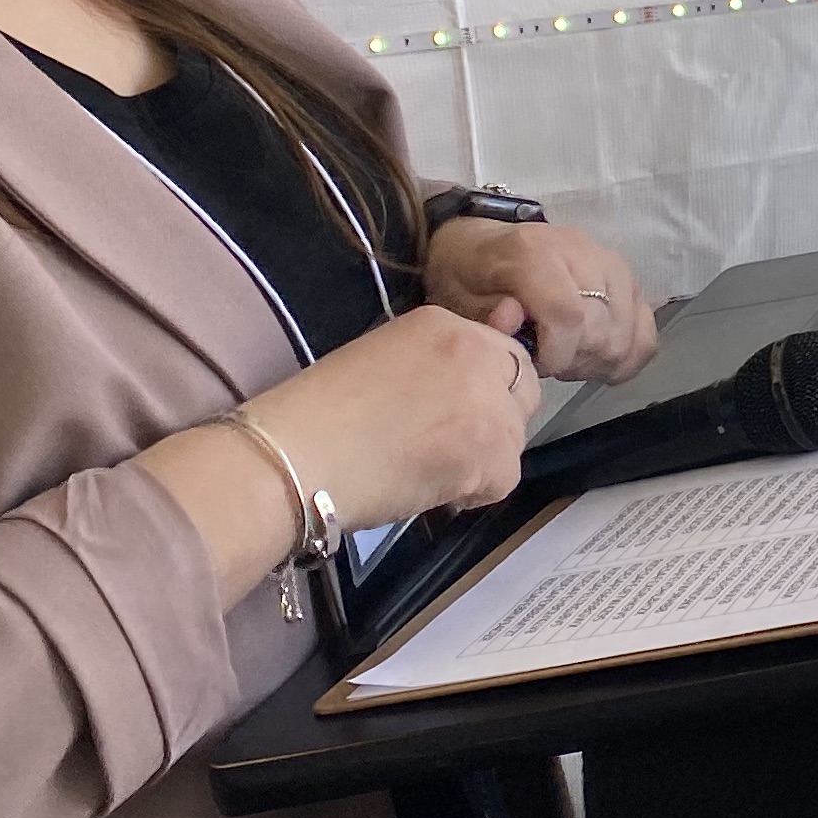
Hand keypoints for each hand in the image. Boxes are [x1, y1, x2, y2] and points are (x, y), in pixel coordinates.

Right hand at [238, 304, 550, 532]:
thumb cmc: (317, 415)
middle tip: (449, 445)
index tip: (456, 413)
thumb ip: (433, 366)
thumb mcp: (381, 363)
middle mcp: (477, 352)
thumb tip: (462, 388)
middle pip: (523, 391)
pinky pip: (503, 478)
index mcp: (445, 324)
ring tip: (426, 470)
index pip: (502, 353)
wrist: (294, 456)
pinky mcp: (490, 452)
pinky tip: (429, 490)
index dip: (486, 389)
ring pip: (514, 437)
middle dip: (497, 420)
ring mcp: (488, 401)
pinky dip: (474, 493)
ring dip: (482, 459)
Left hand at [426, 217, 658, 384]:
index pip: (569, 316)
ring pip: (628, 331)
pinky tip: (599, 358)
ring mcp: (611, 263)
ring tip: (569, 356)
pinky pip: (647, 327)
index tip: (537, 365)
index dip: (557, 355)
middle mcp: (581, 251)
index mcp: (534, 253)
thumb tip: (515, 322)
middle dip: (575, 361)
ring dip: (600, 358)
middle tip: (548, 361)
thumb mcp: (458, 297)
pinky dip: (629, 352)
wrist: (482, 243)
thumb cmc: (468, 275)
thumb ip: (487, 316)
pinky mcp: (627, 278)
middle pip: (603, 328)